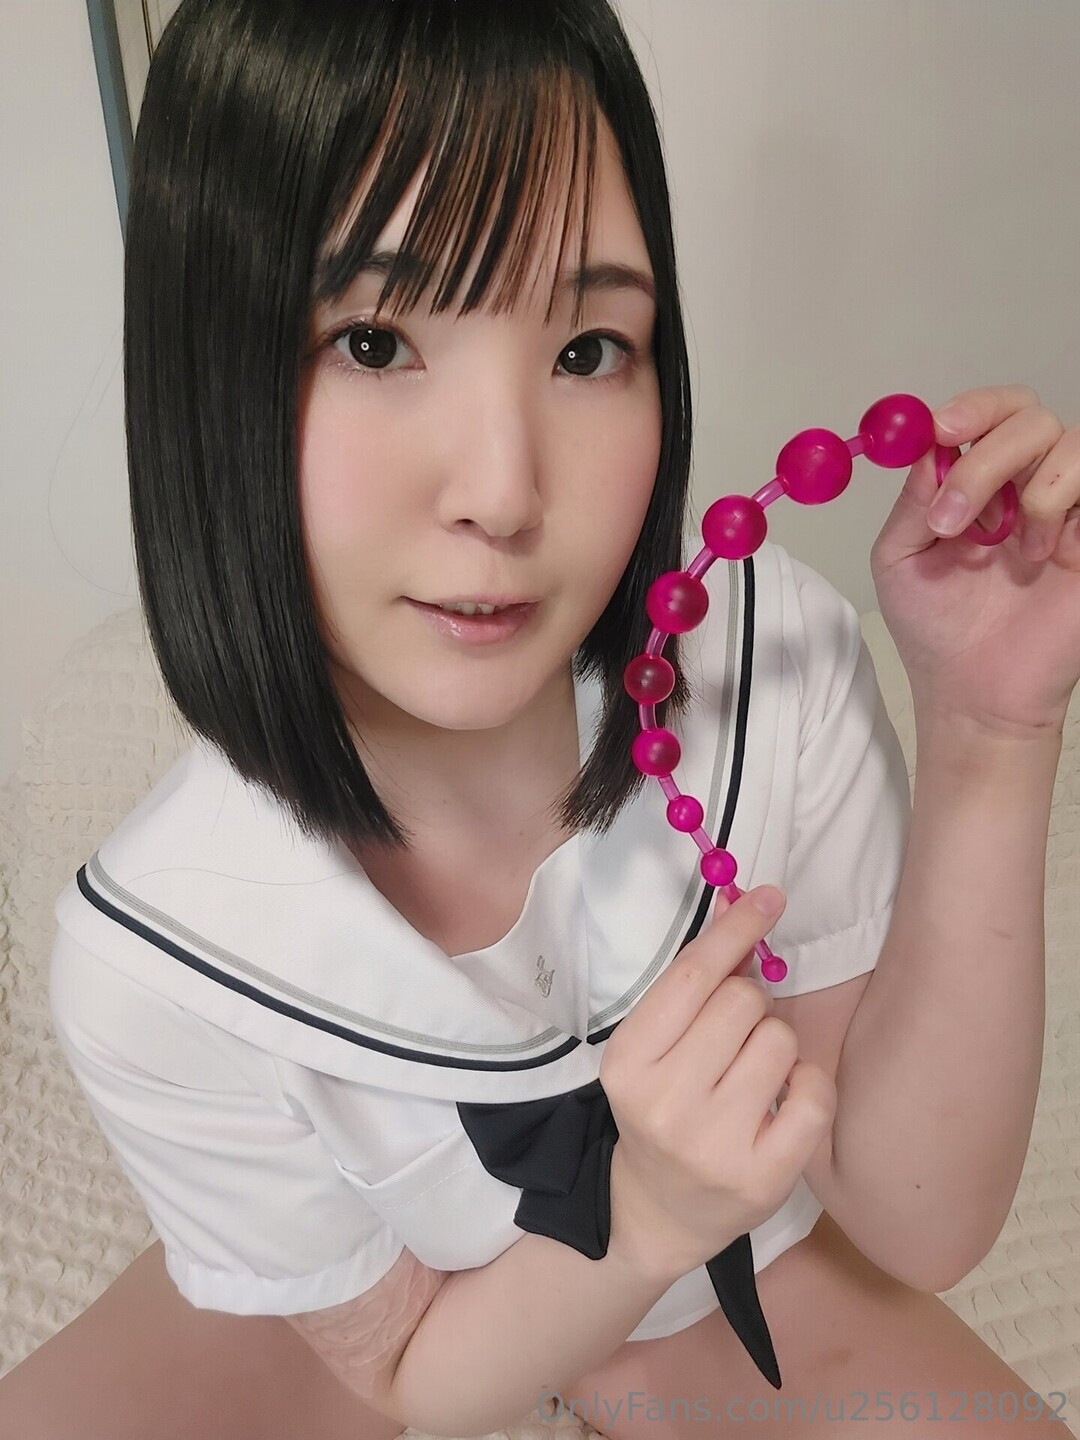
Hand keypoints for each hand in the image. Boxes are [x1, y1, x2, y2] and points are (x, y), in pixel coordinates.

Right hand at [599, 888, 835, 1283]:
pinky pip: (815, 1093)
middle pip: (743, 1001)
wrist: (655, 1213)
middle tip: (734, 1035)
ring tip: (751, 1075)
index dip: (736, 930)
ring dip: (775, 1045)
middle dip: (749, 1003)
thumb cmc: (659, 1110)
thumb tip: (741, 908)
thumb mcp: (652, 1049)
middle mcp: (666, 1105)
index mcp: (627, 1064)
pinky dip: (807, 1086)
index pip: (692, 977)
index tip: (768, 896)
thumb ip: (692, 986)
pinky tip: (781, 1102)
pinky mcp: (763, 1178)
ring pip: (780, 1040)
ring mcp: (715, 1145)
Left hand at [869, 384, 1079, 735]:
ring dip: (1027, 488)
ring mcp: (1067, 509)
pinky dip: (1060, 506)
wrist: (972, 693)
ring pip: (1070, 443)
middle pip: (1029, 417)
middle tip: (952, 515)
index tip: (943, 430)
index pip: (989, 413)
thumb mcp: (899, 559)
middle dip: (986, 458)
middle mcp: (1024, 485)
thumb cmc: (936, 631)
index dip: (972, 409)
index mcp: (978, 482)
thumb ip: (914, 500)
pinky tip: (1040, 555)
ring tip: (1005, 548)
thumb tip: (928, 445)